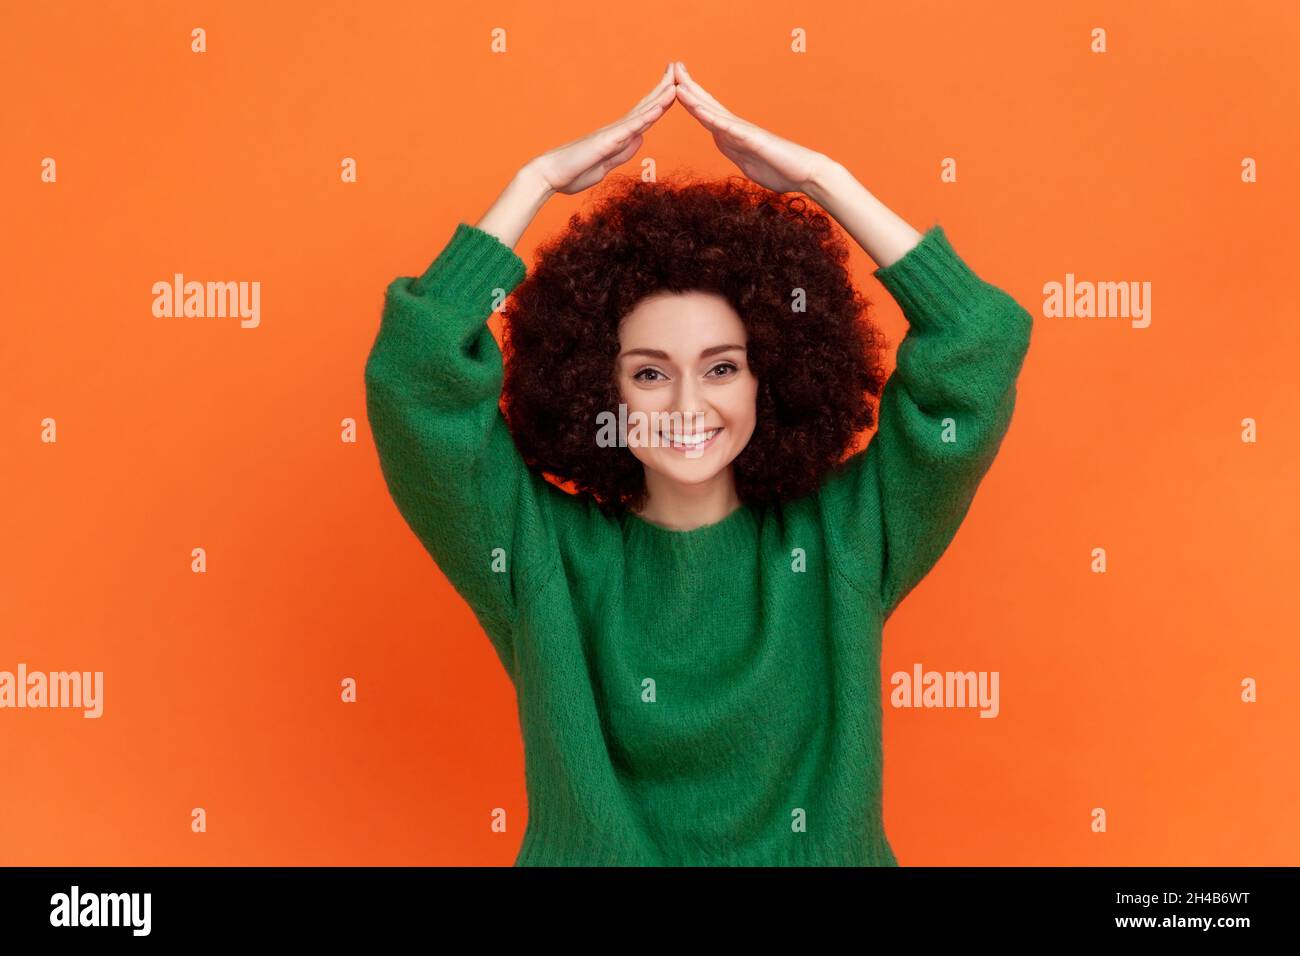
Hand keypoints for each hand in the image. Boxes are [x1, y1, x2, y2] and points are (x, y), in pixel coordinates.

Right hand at [527, 63, 677, 195]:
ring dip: (659, 97)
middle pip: (645, 107)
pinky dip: (646, 117)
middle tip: (679, 70)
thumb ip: (623, 152)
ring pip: (641, 113)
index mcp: (618, 137)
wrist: (550, 176)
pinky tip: (659, 108)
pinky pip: (630, 128)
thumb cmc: (574, 172)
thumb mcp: (607, 165)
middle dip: (663, 89)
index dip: (660, 102)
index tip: (675, 88)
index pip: (644, 116)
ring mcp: (612, 134)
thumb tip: (640, 138)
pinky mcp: (606, 142)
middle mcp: (616, 130)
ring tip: (676, 81)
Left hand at [671, 61, 831, 195]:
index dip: (690, 99)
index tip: (673, 85)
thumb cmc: (779, 169)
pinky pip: (728, 128)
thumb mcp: (746, 161)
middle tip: (672, 66)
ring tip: (677, 82)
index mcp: (732, 134)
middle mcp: (735, 128)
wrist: (805, 173)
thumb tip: (721, 140)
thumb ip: (733, 149)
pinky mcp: (752, 140)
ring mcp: (743, 132)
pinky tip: (699, 110)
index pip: (706, 113)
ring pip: (713, 112)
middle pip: (707, 104)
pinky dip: (712, 118)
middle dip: (688, 86)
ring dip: (694, 97)